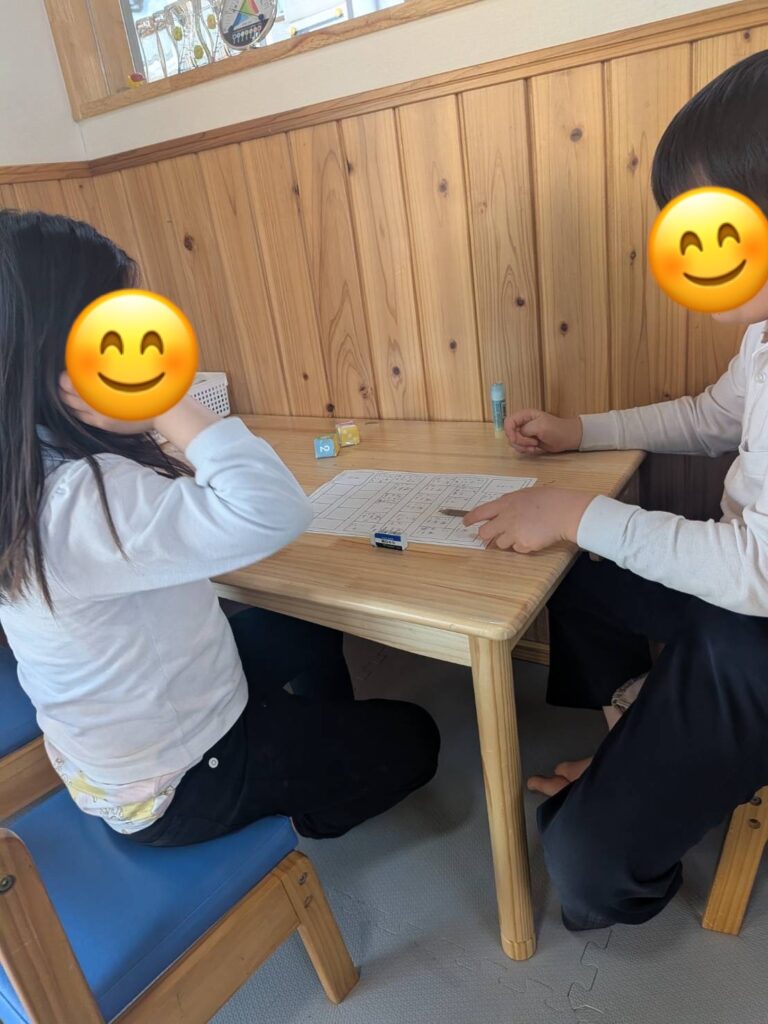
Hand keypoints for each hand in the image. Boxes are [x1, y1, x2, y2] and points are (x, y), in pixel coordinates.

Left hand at [59, 372, 154, 434]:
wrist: (161, 411)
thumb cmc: (147, 388)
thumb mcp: (126, 370)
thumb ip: (107, 368)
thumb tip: (90, 361)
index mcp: (99, 387)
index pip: (68, 381)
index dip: (66, 375)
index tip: (70, 370)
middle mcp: (96, 403)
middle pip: (67, 394)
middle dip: (64, 387)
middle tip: (67, 380)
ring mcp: (98, 415)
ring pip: (72, 408)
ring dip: (68, 399)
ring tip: (70, 392)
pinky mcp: (104, 425)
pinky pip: (82, 418)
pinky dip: (77, 411)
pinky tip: (79, 405)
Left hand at [463, 488, 594, 552]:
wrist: (564, 511)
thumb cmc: (549, 500)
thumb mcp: (525, 495)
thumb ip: (510, 504)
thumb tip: (500, 512)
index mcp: (505, 503)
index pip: (481, 512)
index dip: (471, 518)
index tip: (465, 523)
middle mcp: (506, 518)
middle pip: (484, 533)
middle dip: (486, 536)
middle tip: (491, 537)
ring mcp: (513, 533)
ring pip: (501, 543)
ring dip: (508, 540)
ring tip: (524, 532)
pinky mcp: (523, 545)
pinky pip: (517, 549)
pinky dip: (523, 546)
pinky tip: (534, 537)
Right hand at [505, 409, 582, 455]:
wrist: (567, 438)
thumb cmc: (558, 429)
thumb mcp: (540, 426)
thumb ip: (526, 429)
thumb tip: (517, 434)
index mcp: (525, 415)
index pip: (508, 422)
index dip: (509, 432)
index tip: (515, 440)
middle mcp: (523, 423)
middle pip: (510, 434)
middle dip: (519, 441)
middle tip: (532, 443)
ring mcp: (525, 433)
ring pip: (513, 442)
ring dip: (522, 447)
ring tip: (534, 446)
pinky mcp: (527, 442)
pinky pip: (519, 447)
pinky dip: (525, 450)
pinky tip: (535, 449)